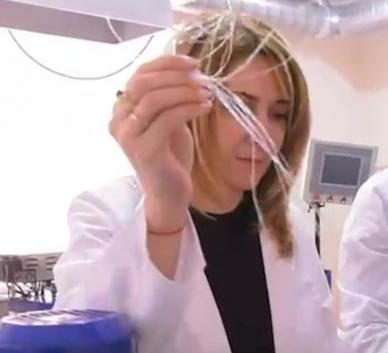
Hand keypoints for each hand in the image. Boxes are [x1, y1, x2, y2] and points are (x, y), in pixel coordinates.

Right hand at [109, 55, 213, 230]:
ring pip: (155, 99)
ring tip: (207, 94)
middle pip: (144, 82)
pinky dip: (189, 108)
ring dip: (185, 91)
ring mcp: (128, 135)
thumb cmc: (171, 157)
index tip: (193, 64)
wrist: (170, 193)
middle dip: (177, 76)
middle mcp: (118, 120)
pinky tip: (205, 107)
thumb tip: (189, 72)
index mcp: (122, 109)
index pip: (140, 74)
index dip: (167, 63)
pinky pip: (167, 119)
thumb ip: (170, 98)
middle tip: (203, 80)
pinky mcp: (144, 150)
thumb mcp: (170, 120)